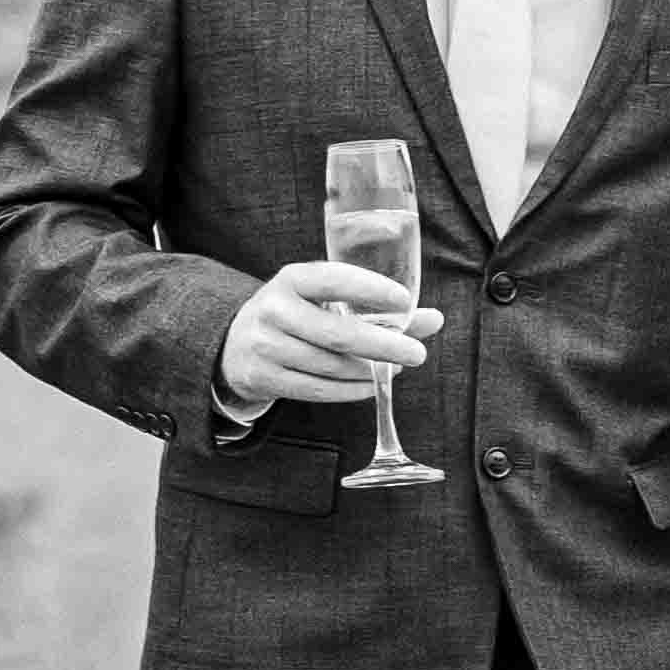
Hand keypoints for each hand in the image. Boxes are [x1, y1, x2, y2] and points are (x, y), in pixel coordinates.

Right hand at [221, 262, 443, 408]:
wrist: (234, 342)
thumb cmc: (296, 314)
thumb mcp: (325, 299)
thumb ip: (378, 308)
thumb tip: (434, 319)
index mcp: (292, 279)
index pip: (333, 280)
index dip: (369, 289)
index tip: (403, 300)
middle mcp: (275, 309)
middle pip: (338, 334)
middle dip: (383, 346)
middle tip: (416, 354)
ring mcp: (266, 346)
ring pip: (330, 366)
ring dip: (369, 372)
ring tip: (394, 368)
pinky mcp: (264, 377)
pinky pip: (318, 390)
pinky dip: (351, 391)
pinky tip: (371, 385)